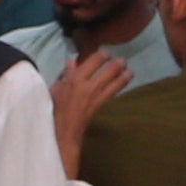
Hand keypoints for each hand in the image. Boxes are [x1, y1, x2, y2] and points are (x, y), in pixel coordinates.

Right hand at [49, 50, 131, 178]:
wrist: (61, 131)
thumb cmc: (55, 109)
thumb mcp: (56, 88)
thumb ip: (67, 74)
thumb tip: (72, 61)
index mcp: (75, 78)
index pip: (93, 61)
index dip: (102, 55)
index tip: (106, 53)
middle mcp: (88, 85)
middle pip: (108, 70)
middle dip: (117, 64)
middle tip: (123, 61)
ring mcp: (96, 96)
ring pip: (115, 82)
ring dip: (124, 75)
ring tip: (130, 71)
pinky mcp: (101, 106)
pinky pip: (113, 92)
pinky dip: (120, 85)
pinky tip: (125, 81)